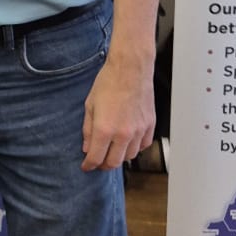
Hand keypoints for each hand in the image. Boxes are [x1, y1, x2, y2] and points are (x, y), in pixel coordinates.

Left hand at [81, 55, 154, 171]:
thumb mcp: (90, 105)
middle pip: (114, 163)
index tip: (86, 166)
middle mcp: (123, 133)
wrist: (130, 69)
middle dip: (103, 165)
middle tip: (98, 161)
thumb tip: (87, 147)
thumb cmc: (108, 82)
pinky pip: (143, 146)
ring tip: (112, 149)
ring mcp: (139, 131)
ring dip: (119, 156)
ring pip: (130, 156)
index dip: (89, 165)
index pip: (96, 158)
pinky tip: (128, 141)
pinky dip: (134, 147)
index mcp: (105, 129)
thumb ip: (88, 130)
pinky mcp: (149, 125)